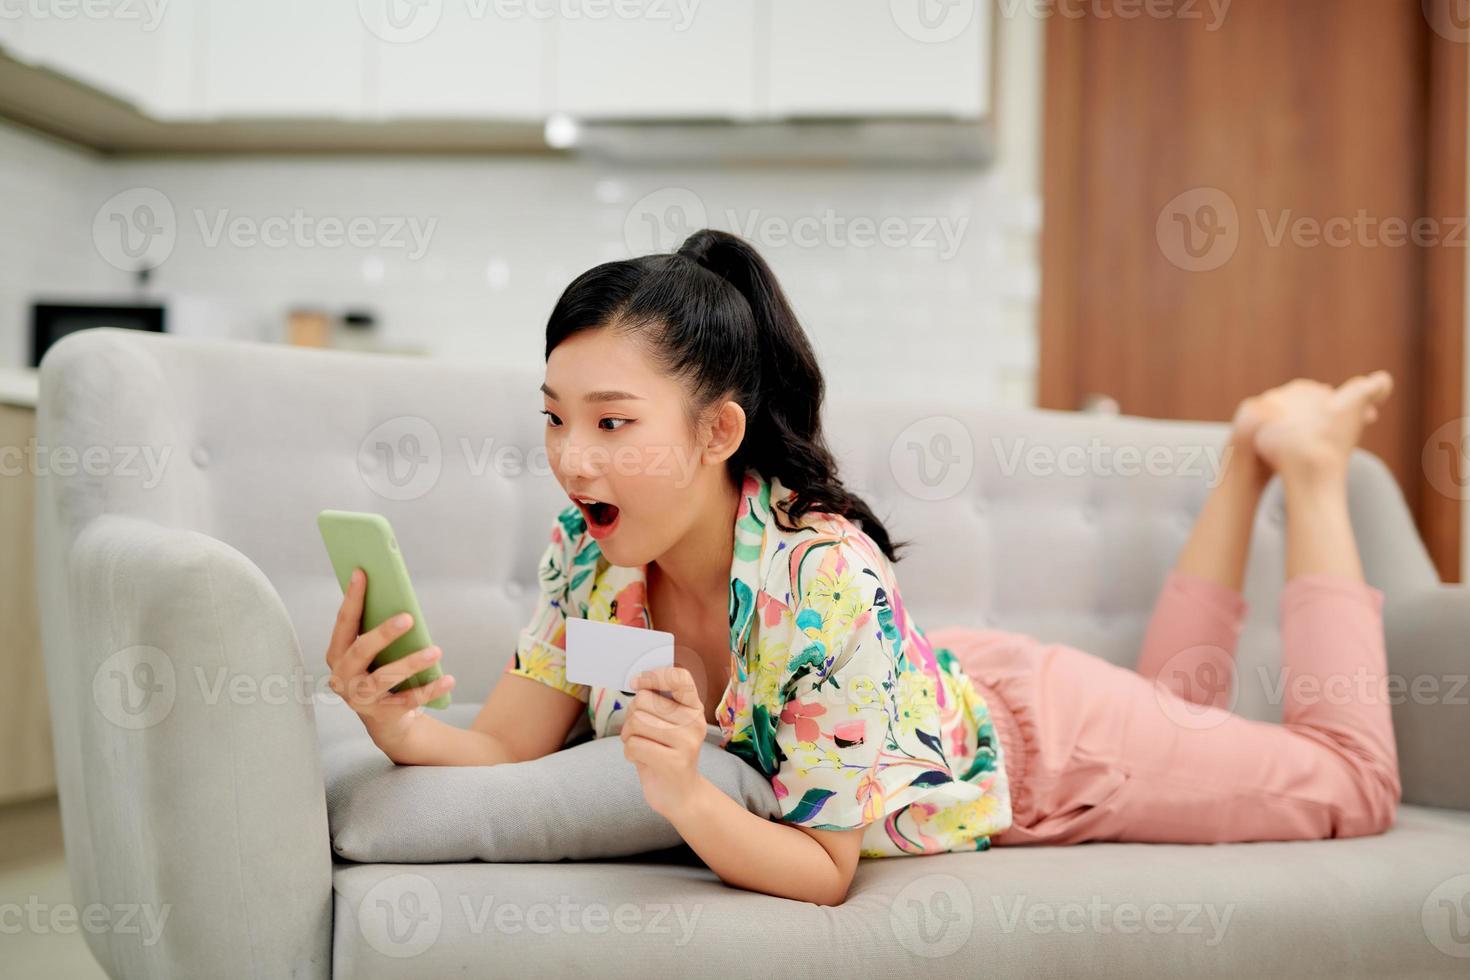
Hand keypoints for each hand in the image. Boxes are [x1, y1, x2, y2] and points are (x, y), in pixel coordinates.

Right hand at [324, 567, 455, 753]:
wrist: (387, 719)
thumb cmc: (381, 670)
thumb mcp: (376, 650)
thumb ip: (379, 627)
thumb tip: (397, 594)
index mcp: (338, 653)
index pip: (344, 622)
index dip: (353, 597)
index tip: (363, 572)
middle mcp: (343, 676)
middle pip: (362, 651)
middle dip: (385, 633)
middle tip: (409, 617)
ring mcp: (360, 698)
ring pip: (385, 677)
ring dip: (411, 663)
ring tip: (436, 650)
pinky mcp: (382, 714)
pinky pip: (408, 701)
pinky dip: (430, 689)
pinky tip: (448, 679)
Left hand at [620, 666, 707, 818]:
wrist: (681, 796)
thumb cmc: (666, 754)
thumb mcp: (668, 725)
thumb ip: (657, 703)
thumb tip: (637, 682)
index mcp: (694, 707)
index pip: (679, 677)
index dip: (653, 676)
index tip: (636, 683)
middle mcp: (695, 722)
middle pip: (644, 700)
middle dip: (631, 716)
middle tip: (638, 732)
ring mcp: (687, 742)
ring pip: (636, 722)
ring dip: (628, 736)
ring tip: (641, 746)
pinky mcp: (674, 762)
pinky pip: (634, 745)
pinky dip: (629, 753)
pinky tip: (642, 760)